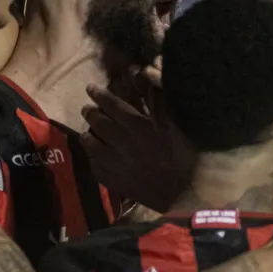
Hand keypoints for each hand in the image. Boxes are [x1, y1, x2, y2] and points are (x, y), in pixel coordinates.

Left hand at [81, 63, 192, 211]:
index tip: (91, 88)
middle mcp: (123, 143)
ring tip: (87, 132)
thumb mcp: (177, 125)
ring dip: (88, 136)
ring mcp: (117, 165)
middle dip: (90, 113)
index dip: (99, 95)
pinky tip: (94, 158)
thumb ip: (160, 103)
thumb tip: (149, 78)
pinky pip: (97, 169)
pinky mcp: (117, 183)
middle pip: (99, 124)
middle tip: (86, 108)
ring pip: (93, 147)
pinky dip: (93, 160)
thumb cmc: (186, 156)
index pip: (112, 105)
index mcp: (138, 126)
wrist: (186, 193)